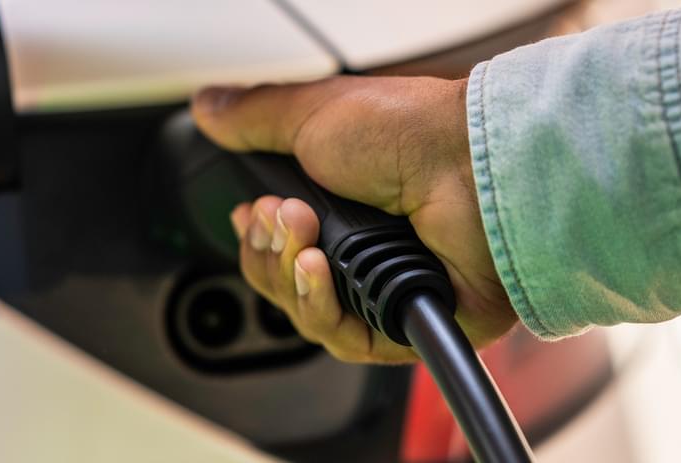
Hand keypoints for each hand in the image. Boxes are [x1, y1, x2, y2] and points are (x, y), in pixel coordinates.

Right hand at [191, 75, 516, 362]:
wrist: (471, 170)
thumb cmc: (413, 133)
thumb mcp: (315, 112)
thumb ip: (255, 117)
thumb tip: (209, 108)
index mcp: (344, 201)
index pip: (279, 240)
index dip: (256, 235)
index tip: (249, 214)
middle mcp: (364, 247)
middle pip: (281, 279)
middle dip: (269, 247)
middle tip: (284, 215)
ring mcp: (383, 287)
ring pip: (303, 311)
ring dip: (289, 272)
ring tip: (306, 235)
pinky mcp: (403, 324)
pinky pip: (340, 338)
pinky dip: (318, 305)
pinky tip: (319, 270)